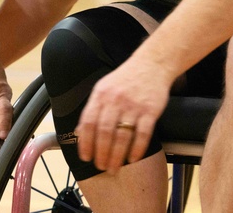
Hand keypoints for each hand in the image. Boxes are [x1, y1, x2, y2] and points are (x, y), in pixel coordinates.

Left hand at [75, 55, 172, 174]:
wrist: (152, 64)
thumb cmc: (126, 78)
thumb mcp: (104, 88)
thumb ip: (93, 109)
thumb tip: (80, 132)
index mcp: (101, 94)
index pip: (88, 122)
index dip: (85, 142)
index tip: (85, 156)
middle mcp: (115, 100)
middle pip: (104, 132)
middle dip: (101, 153)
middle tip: (100, 166)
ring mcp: (133, 105)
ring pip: (122, 136)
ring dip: (117, 156)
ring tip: (114, 167)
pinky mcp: (150, 110)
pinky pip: (143, 134)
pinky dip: (137, 149)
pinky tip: (133, 158)